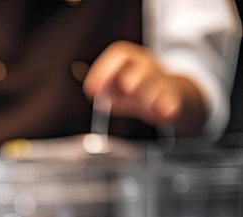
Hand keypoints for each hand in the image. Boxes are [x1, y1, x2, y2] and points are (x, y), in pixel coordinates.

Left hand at [83, 41, 206, 133]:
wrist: (169, 96)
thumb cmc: (137, 91)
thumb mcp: (116, 91)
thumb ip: (104, 91)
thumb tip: (94, 92)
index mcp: (130, 60)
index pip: (118, 55)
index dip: (103, 70)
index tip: (92, 88)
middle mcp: (146, 66)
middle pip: (141, 67)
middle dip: (135, 75)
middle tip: (128, 86)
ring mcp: (160, 79)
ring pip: (156, 82)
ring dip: (150, 91)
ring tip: (148, 102)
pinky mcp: (173, 95)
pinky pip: (171, 98)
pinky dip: (168, 106)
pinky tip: (167, 113)